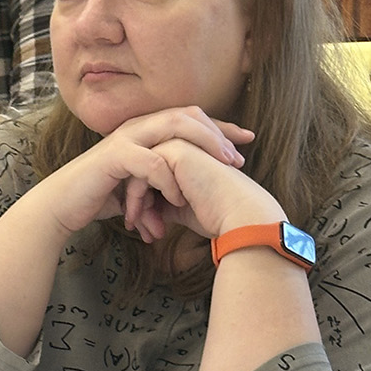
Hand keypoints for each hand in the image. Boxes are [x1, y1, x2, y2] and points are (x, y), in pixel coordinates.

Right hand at [31, 106, 253, 241]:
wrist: (63, 205)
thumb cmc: (100, 196)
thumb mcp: (140, 184)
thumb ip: (163, 179)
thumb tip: (192, 190)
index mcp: (145, 130)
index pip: (190, 118)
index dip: (221, 127)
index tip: (248, 139)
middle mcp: (137, 126)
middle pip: (187, 115)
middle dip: (218, 134)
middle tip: (238, 157)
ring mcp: (125, 138)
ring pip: (173, 128)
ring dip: (201, 148)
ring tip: (220, 169)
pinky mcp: (114, 157)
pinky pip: (151, 161)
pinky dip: (169, 178)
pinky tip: (179, 197)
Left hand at [130, 136, 285, 243]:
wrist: (238, 216)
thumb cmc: (215, 215)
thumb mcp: (180, 207)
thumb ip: (161, 201)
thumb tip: (143, 210)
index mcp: (184, 154)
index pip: (148, 173)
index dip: (140, 199)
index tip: (138, 225)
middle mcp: (180, 143)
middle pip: (139, 170)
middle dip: (133, 201)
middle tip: (132, 227)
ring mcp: (178, 141)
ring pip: (137, 171)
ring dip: (133, 203)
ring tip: (136, 228)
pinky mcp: (176, 149)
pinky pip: (141, 174)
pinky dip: (137, 200)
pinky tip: (146, 222)